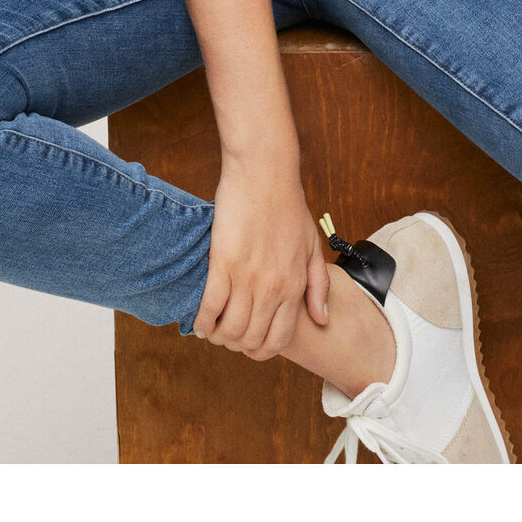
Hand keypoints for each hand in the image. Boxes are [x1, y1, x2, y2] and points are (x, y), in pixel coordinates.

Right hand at [193, 155, 330, 360]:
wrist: (265, 171)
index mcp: (295, 285)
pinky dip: (201, 322)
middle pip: (250, 340)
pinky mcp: (222, 264)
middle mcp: (273, 288)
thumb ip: (319, 285)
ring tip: (212, 328)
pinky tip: (199, 321)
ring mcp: (247, 278)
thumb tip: (321, 319)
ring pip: (229, 330)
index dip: (261, 350)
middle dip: (237, 345)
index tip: (250, 344)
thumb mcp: (312, 245)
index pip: (278, 339)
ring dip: (218, 336)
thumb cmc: (289, 204)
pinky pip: (209, 308)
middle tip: (228, 335)